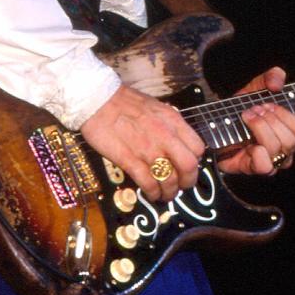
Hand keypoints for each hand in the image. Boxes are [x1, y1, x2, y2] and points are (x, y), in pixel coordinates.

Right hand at [81, 84, 204, 200]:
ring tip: (165, 194)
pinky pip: (148, 183)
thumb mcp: (155, 107)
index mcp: (172, 121)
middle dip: (188, 181)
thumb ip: (168, 124)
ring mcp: (147, 149)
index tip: (187, 166)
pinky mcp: (129, 159)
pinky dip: (152, 193)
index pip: (197, 148)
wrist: (96, 100)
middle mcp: (164, 136)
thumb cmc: (123, 101)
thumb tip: (175, 141)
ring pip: (169, 179)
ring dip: (169, 192)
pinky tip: (151, 194)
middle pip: (188, 167)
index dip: (195, 161)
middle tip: (181, 186)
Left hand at [216, 67, 294, 174]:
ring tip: (246, 118)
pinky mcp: (251, 168)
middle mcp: (284, 149)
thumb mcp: (256, 88)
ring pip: (277, 149)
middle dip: (269, 120)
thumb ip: (270, 77)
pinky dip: (258, 153)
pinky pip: (264, 166)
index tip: (266, 104)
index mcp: (289, 132)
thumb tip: (277, 82)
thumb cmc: (241, 108)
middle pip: (291, 140)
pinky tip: (249, 144)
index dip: (284, 114)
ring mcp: (269, 161)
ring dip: (260, 129)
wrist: (215, 121)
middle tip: (252, 111)